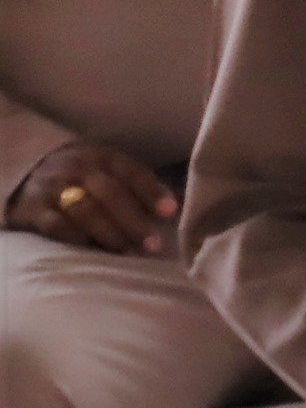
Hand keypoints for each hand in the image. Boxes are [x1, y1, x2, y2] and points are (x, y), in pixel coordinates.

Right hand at [6, 140, 177, 254]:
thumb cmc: (81, 176)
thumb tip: (177, 207)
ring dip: (111, 233)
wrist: (26, 173)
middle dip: (134, 220)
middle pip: (111, 194)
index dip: (152, 192)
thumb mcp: (107, 169)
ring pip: (86, 211)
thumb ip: (138, 185)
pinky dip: (77, 238)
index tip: (170, 212)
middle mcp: (78, 168)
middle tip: (153, 244)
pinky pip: (56, 225)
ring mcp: (53, 188)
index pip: (132, 172)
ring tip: (129, 252)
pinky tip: (93, 250)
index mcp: (102, 155)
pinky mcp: (32, 210)